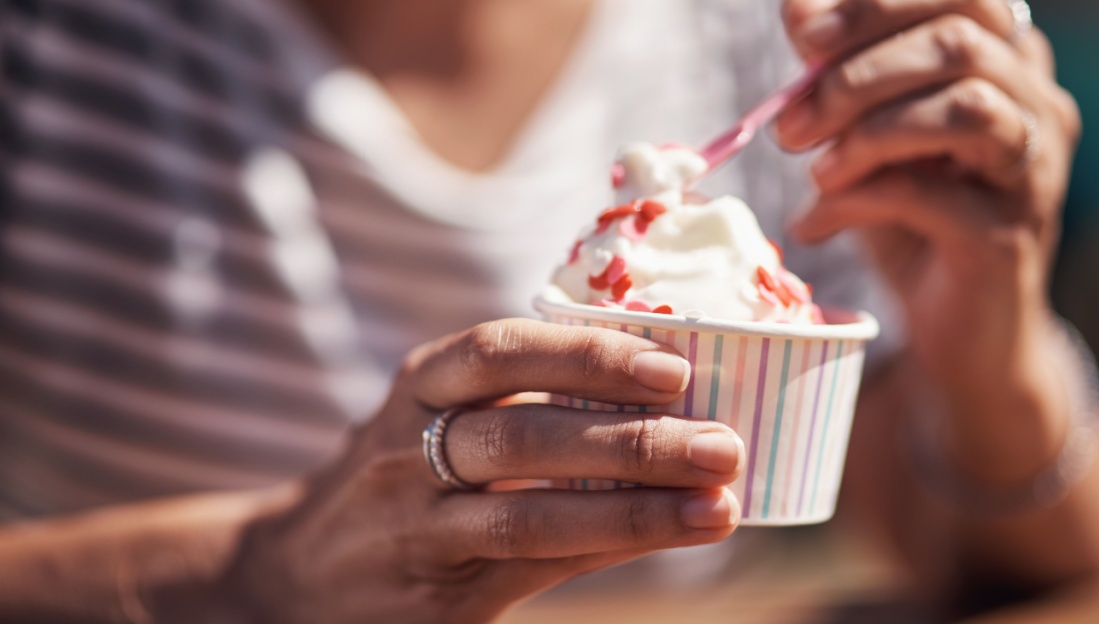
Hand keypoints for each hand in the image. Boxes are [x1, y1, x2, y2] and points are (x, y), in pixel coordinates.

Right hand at [218, 319, 743, 623]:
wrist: (298, 573)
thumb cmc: (403, 476)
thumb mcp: (438, 416)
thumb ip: (526, 398)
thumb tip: (668, 388)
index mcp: (422, 385)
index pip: (501, 351)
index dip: (587, 355)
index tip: (674, 366)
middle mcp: (409, 450)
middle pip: (523, 436)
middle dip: (631, 440)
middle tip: (721, 444)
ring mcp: (418, 529)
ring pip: (530, 515)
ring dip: (634, 510)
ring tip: (717, 505)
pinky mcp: (438, 595)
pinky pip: (533, 569)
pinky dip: (608, 550)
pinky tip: (670, 536)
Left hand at [778, 0, 1080, 416]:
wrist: (958, 329)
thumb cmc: (912, 219)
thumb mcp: (868, 136)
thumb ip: (842, 74)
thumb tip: (797, 7)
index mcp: (1009, 63)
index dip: (879, 5)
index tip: (803, 37)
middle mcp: (1038, 106)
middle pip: (960, 41)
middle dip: (857, 73)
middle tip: (790, 122)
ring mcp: (1034, 171)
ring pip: (963, 109)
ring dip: (867, 131)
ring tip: (813, 169)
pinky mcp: (1008, 236)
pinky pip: (929, 195)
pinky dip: (857, 200)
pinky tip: (816, 222)